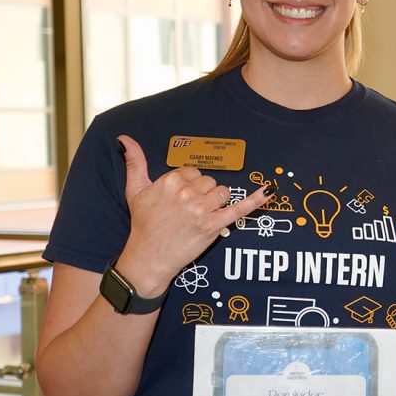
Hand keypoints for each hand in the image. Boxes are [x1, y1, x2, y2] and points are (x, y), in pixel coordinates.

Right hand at [116, 135, 270, 288]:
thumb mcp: (134, 190)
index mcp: (171, 181)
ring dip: (215, 202)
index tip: (179, 198)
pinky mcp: (214, 225)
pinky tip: (270, 190)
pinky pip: (239, 209)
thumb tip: (124, 138)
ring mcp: (202, 210)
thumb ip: (134, 162)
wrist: (149, 257)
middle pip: (209, 182)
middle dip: (202, 194)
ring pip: (222, 192)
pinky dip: (255, 201)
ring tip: (198, 216)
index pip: (193, 172)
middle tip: (187, 211)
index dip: (189, 185)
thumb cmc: (143, 223)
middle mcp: (187, 193)